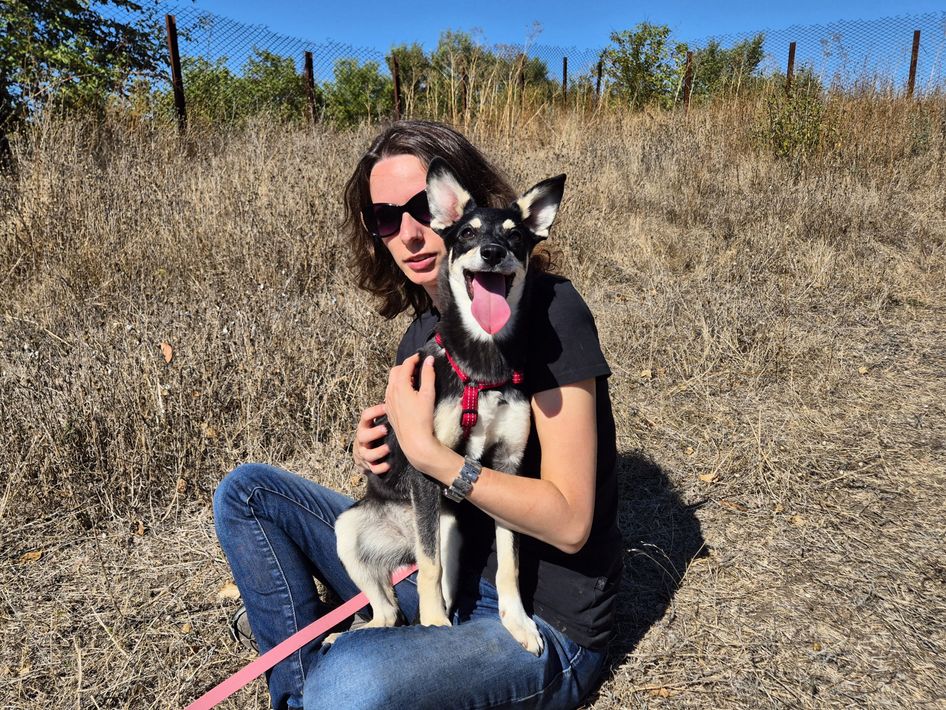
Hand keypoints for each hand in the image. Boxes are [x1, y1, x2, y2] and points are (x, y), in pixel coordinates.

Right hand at [352, 403, 389, 473]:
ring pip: (366, 454)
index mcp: (365, 426)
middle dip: (373, 433)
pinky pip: (372, 468)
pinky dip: (379, 467)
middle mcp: (362, 439)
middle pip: (362, 436)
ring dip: (377, 451)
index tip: (386, 407)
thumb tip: (399, 394)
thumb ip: (385, 413)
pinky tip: (388, 465)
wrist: (364, 455)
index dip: (374, 412)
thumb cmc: (375, 434)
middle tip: (385, 429)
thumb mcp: (376, 422)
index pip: (365, 416)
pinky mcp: (368, 465)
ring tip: (388, 449)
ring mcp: (364, 453)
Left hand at [384, 354, 442, 473]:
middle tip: (419, 367)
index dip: (414, 359)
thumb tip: (429, 360)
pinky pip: (391, 392)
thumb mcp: (428, 394)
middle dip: (406, 366)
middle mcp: (391, 391)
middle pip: (396, 371)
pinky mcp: (389, 409)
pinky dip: (398, 387)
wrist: (414, 440)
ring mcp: (388, 401)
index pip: (405, 365)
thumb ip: (428, 375)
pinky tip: (409, 393)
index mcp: (400, 386)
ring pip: (392, 382)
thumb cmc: (422, 418)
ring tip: (416, 380)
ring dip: (402, 377)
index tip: (422, 357)